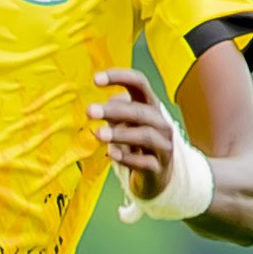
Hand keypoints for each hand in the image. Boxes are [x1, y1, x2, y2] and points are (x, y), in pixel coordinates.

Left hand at [86, 69, 175, 199]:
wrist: (156, 176)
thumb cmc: (136, 143)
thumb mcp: (126, 123)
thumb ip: (113, 112)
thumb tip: (96, 107)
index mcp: (149, 106)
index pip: (139, 84)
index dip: (120, 77)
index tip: (95, 79)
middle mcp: (160, 123)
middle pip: (141, 111)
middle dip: (115, 110)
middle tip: (89, 111)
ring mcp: (162, 145)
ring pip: (146, 136)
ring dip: (121, 134)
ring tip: (99, 134)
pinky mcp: (158, 167)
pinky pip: (145, 162)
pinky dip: (128, 158)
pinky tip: (112, 155)